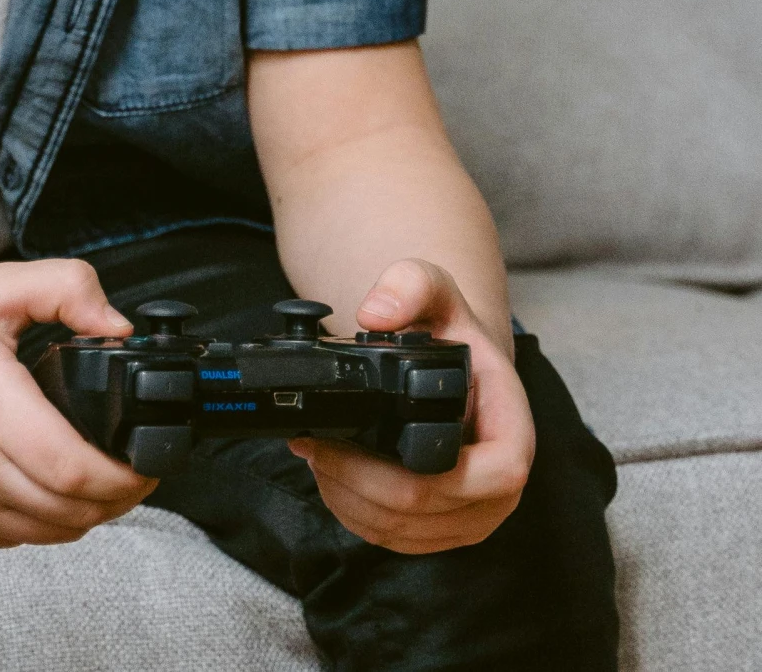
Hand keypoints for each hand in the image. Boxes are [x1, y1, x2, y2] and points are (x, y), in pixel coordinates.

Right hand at [0, 259, 154, 547]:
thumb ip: (66, 289)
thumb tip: (116, 324)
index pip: (74, 470)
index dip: (124, 477)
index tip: (147, 462)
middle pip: (69, 511)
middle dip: (118, 498)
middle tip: (135, 472)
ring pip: (46, 533)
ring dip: (85, 516)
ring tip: (100, 483)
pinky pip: (12, 538)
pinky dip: (44, 523)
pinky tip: (52, 492)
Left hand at [288, 260, 533, 553]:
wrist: (457, 364)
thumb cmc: (453, 333)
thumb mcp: (436, 290)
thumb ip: (410, 284)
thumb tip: (374, 316)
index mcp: (512, 439)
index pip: (472, 481)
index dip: (407, 474)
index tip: (346, 438)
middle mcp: (498, 488)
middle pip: (421, 511)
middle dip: (355, 482)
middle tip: (311, 445)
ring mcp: (470, 515)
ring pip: (401, 531)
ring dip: (348, 500)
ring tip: (315, 455)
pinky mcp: (441, 528)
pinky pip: (394, 538)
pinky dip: (355, 513)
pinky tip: (331, 477)